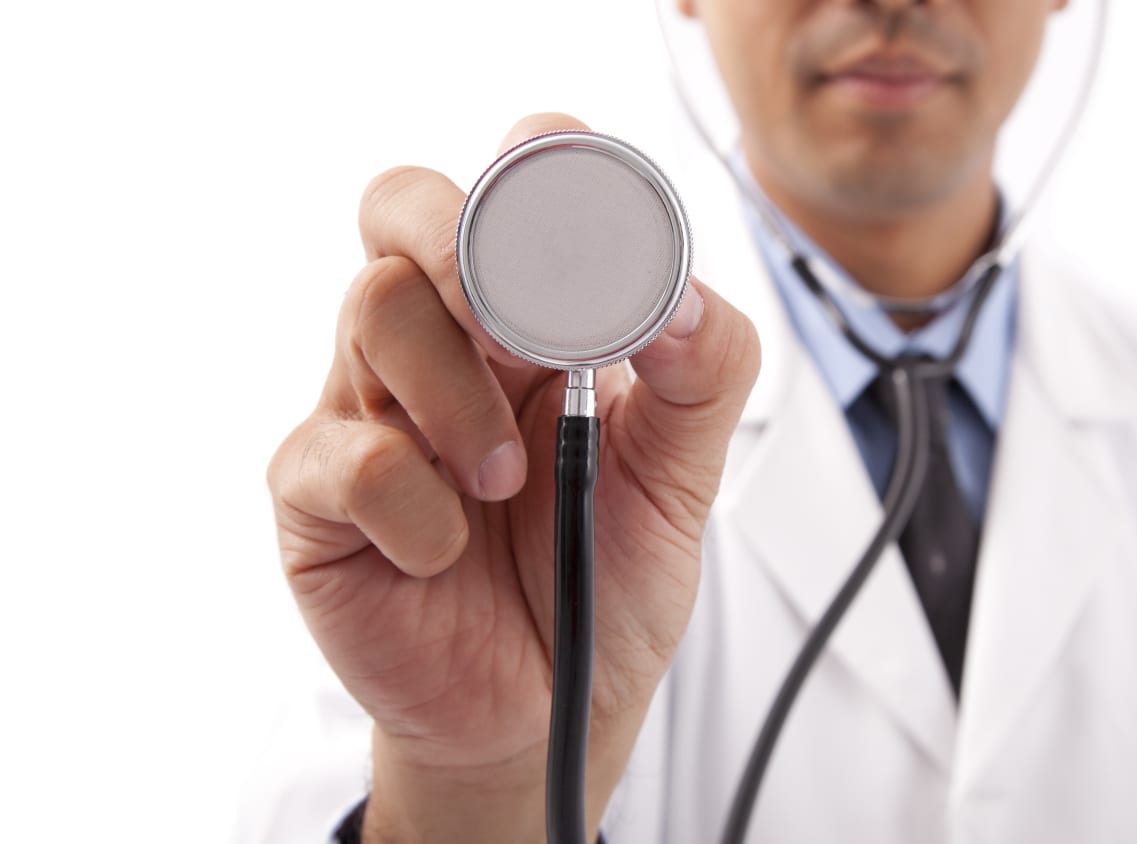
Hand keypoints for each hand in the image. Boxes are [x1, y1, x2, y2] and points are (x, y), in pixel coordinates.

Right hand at [266, 113, 759, 840]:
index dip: (539, 174)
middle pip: (403, 205)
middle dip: (465, 240)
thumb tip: (680, 293)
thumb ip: (703, 374)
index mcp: (533, 319)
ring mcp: (371, 408)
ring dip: (458, 393)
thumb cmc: (608, 578)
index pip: (511, 187)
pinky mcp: (320, 494)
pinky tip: (447, 552)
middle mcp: (444, 343)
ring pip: (373, 308)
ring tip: (506, 485)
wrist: (554, 707)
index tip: (597, 232)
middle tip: (525, 329)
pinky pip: (340, 452)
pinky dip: (412, 504)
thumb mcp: (682, 477)